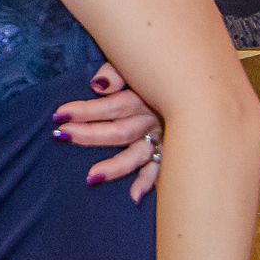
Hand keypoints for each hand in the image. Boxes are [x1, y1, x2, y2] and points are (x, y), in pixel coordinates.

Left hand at [56, 63, 163, 202]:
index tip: (59, 115)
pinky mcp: (171, 150)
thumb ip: (117, 71)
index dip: (85, 110)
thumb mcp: (139, 63)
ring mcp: (163, 137)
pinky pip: (160, 170)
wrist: (200, 81)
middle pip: (119, 131)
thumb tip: (98, 86)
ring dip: (115, 167)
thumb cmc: (160, 70)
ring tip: (91, 178)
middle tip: (61, 136)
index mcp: (144, 96)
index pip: (111, 106)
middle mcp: (152, 119)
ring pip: (137, 154)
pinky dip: (148, 182)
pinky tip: (134, 196)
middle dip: (89, 135)